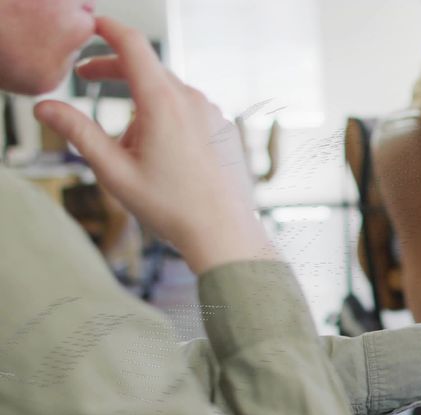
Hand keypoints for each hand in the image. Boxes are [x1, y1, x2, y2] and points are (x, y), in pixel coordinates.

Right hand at [33, 17, 272, 273]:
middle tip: (84, 78)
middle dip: (113, 69)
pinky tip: (164, 157)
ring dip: (141, 105)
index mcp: (163, 103)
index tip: (89, 25)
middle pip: (147, 67)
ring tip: (131, 148)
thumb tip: (44, 106)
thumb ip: (78, 133)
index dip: (107, 30)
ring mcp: (212, 112)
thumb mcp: (113, 171)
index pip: (133, 46)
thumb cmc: (172, 207)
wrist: (223, 232)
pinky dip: (167, 119)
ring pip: (167, 93)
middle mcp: (192, 100)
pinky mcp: (223, 127)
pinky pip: (188, 111)